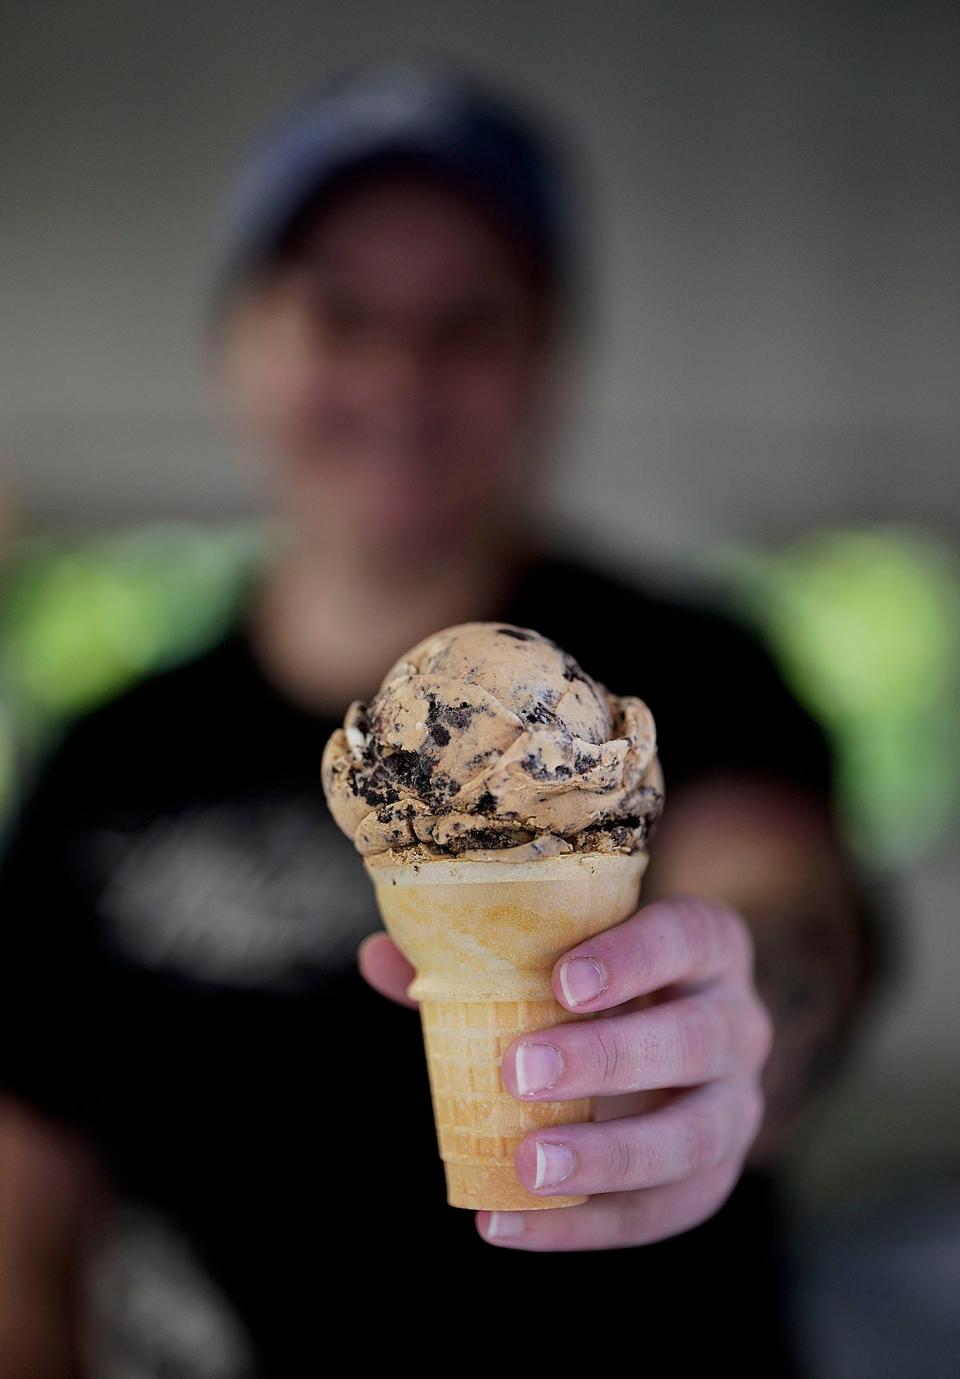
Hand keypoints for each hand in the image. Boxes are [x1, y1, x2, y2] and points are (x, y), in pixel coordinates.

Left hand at [358, 895, 772, 1250]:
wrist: (675, 1027)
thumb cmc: (601, 978)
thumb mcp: (561, 949)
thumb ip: (480, 954)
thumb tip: (379, 958)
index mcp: (707, 945)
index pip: (686, 937)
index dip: (632, 958)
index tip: (562, 981)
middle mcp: (739, 1019)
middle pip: (696, 1040)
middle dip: (608, 1059)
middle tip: (519, 1071)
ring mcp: (737, 1102)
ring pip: (695, 1136)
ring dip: (608, 1157)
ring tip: (526, 1167)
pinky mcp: (717, 1172)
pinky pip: (664, 1210)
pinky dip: (587, 1226)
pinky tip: (508, 1223)